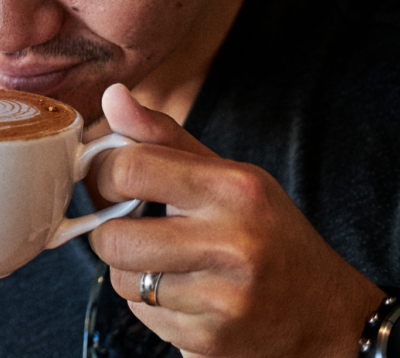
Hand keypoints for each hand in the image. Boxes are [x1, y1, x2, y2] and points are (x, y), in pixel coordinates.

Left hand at [88, 83, 384, 357]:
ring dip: (131, 272)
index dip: (102, 173)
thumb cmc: (267, 234)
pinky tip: (186, 293)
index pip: (129, 168)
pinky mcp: (211, 341)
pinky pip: (143, 316)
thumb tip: (113, 95)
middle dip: (110, 232)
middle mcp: (232, 243)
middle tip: (133, 227)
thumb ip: (163, 138)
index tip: (108, 179)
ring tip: (167, 262)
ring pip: (122, 281)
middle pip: (113, 237)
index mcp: (234, 189)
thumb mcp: (228, 176)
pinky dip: (152, 306)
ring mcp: (222, 298)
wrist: (327, 315)